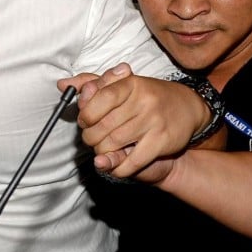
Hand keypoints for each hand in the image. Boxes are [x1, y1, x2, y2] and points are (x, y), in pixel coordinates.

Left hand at [59, 63, 210, 178]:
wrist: (188, 109)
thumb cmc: (148, 97)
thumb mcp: (124, 84)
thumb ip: (93, 84)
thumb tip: (62, 85)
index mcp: (130, 83)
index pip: (99, 98)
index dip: (86, 114)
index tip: (85, 121)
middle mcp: (143, 101)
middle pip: (102, 125)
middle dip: (91, 137)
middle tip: (93, 138)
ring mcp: (153, 121)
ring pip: (113, 143)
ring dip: (102, 152)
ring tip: (104, 150)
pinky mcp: (162, 141)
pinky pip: (132, 161)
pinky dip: (119, 168)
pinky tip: (117, 165)